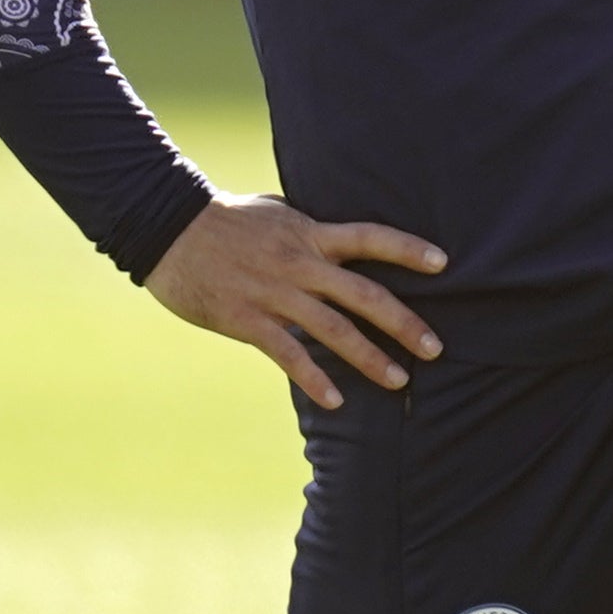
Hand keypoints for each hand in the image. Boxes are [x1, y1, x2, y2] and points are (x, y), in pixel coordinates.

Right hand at [145, 196, 447, 408]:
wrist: (168, 229)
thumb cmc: (224, 220)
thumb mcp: (276, 212)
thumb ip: (309, 229)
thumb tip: (337, 237)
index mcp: (310, 234)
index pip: (371, 237)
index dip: (408, 250)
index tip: (444, 263)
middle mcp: (300, 263)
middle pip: (364, 294)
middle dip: (404, 323)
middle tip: (435, 347)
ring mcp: (275, 293)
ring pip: (333, 330)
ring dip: (369, 358)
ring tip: (398, 380)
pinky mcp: (247, 319)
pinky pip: (288, 354)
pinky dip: (314, 379)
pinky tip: (335, 400)